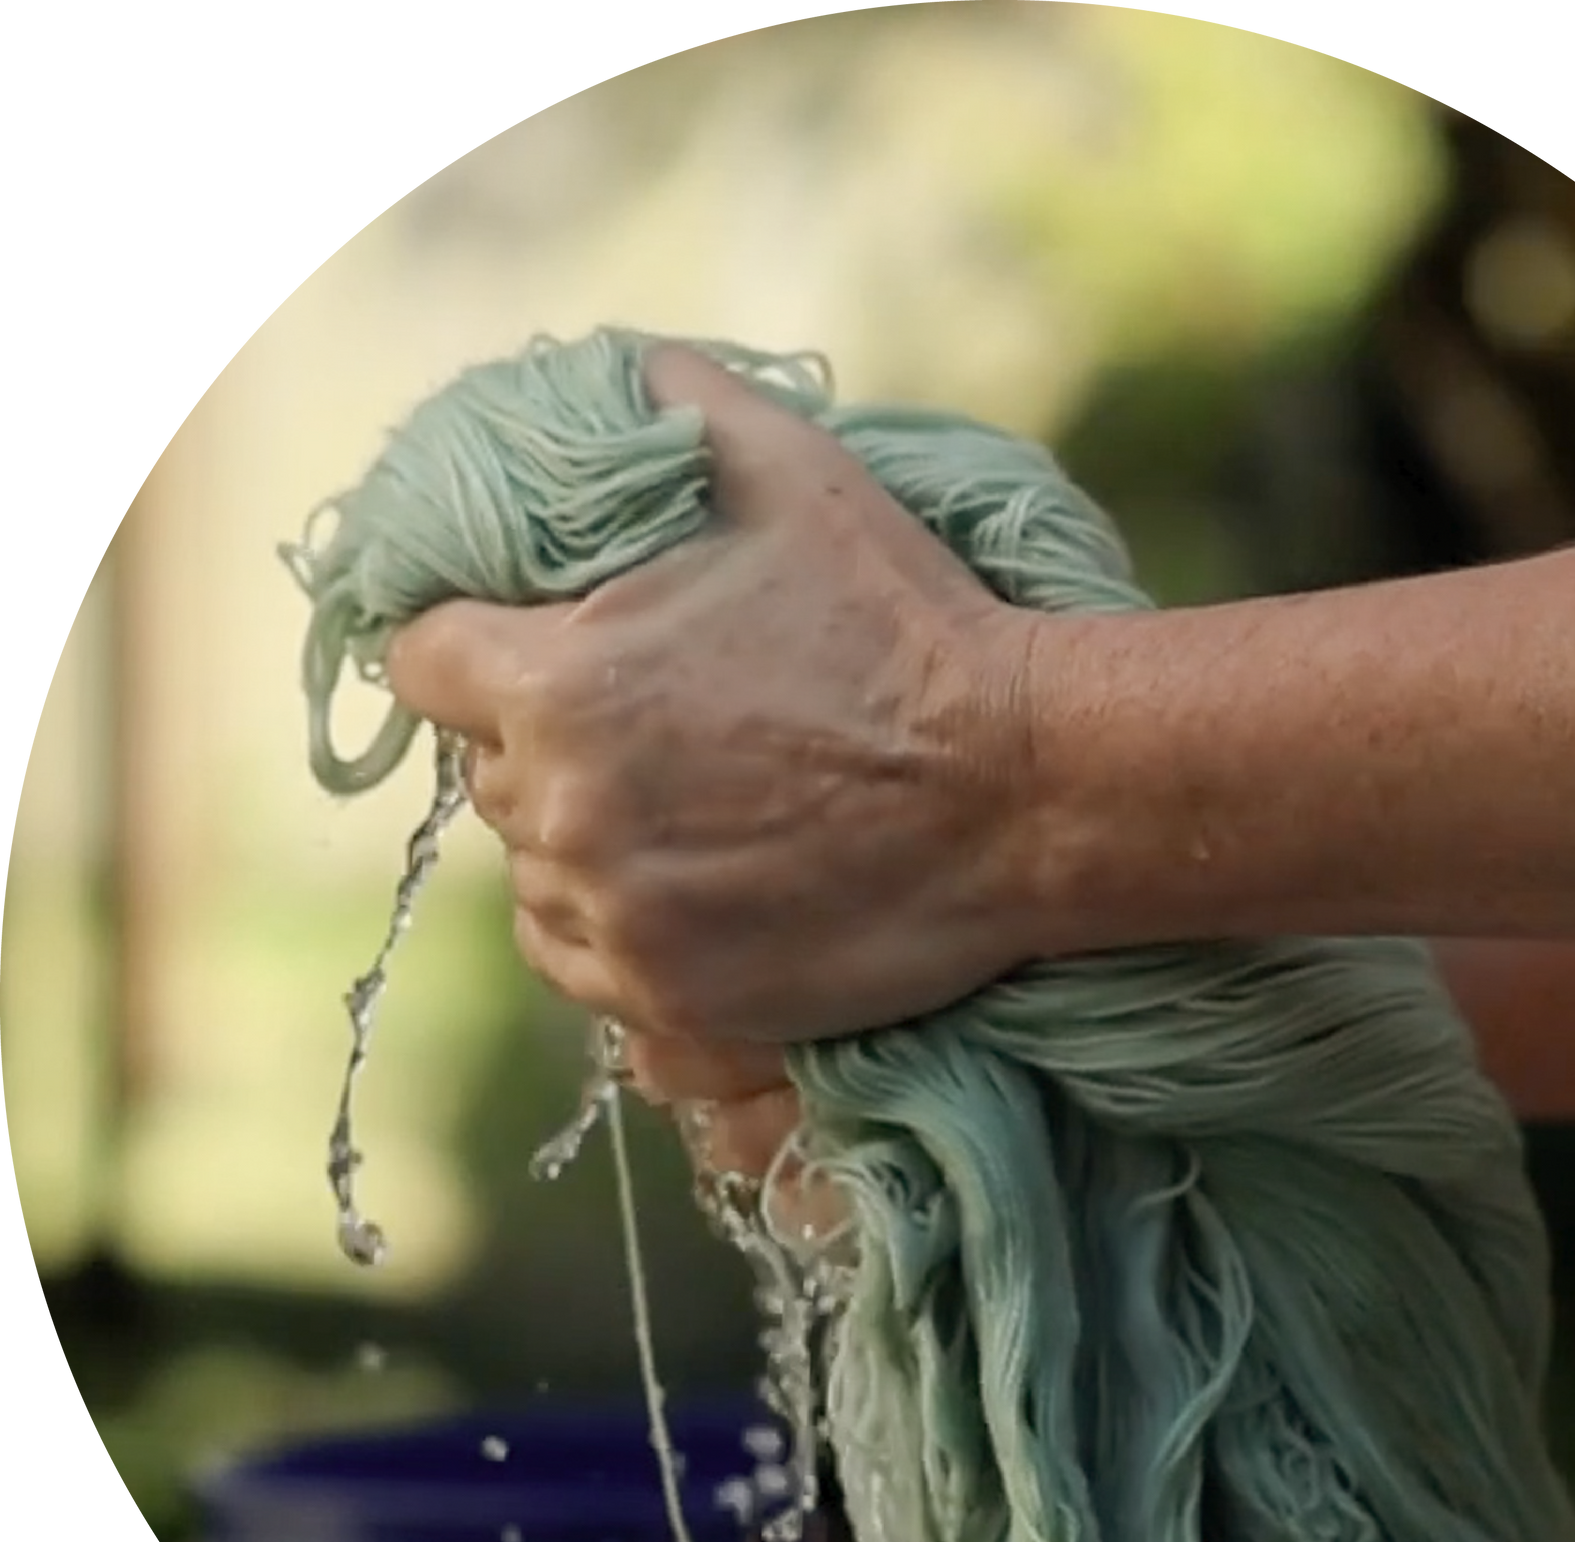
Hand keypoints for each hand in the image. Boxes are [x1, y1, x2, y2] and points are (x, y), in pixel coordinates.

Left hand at [384, 342, 1044, 1173]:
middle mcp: (567, 812)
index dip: (472, 648)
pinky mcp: (677, 1003)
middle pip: (489, 776)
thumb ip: (674, 405)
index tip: (528, 650)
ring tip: (681, 818)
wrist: (1026, 793)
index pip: (420, 664)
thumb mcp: (794, 473)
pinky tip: (682, 894)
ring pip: (533, 880)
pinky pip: (582, 968)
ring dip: (581, 847)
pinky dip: (613, 932)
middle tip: (653, 730)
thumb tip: (615, 378)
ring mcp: (621, 921)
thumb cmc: (910, 629)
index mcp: (559, 681)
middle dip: (548, 747)